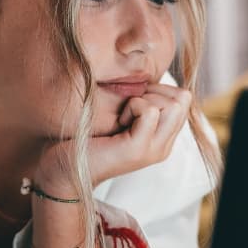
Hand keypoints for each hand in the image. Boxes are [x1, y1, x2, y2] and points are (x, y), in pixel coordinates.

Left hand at [35, 83, 192, 192]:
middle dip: (154, 92)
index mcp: (162, 139)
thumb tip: (148, 77)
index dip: (159, 90)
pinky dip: (133, 107)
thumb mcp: (120, 118)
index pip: (183, 99)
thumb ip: (140, 104)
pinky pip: (150, 110)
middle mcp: (163, 146)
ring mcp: (153, 150)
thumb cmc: (85, 139)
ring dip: (143, 100)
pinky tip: (118, 121)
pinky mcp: (138, 149)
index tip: (132, 102)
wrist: (63, 169)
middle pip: (183, 99)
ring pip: (173, 104)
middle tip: (127, 109)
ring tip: (123, 117)